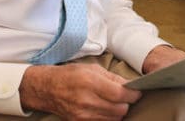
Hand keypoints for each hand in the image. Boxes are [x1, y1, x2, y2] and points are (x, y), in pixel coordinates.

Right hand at [19, 63, 140, 120]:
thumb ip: (112, 77)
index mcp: (90, 82)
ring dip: (118, 111)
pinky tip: (105, 108)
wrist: (47, 89)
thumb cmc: (70, 75)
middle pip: (120, 109)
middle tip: (124, 96)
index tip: (137, 92)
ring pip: (114, 118)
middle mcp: (86, 100)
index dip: (133, 94)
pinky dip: (109, 117)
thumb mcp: (92, 68)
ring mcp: (83, 114)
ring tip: (113, 102)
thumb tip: (130, 85)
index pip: (120, 94)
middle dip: (126, 103)